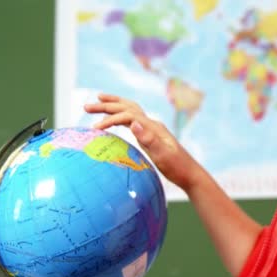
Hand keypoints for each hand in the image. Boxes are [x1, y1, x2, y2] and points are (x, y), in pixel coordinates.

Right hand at [84, 93, 199, 189]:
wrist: (190, 174)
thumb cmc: (177, 167)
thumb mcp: (163, 156)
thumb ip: (149, 139)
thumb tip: (134, 123)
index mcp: (153, 127)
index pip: (128, 115)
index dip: (111, 119)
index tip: (95, 127)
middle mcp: (152, 125)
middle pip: (127, 108)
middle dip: (107, 105)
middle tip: (87, 106)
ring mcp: (152, 130)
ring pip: (130, 111)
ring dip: (113, 106)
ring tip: (97, 102)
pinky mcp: (151, 136)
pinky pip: (133, 121)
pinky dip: (120, 117)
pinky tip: (114, 121)